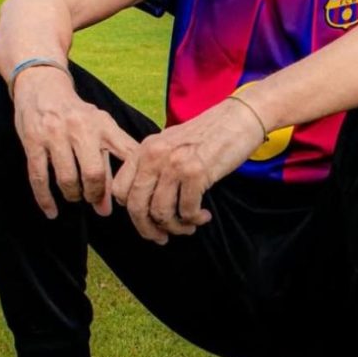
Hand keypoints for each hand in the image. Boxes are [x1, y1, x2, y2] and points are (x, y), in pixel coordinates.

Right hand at [12, 66, 138, 218]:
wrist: (43, 87)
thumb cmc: (77, 116)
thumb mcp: (99, 130)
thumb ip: (107, 167)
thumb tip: (106, 210)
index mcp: (104, 124)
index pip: (127, 155)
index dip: (129, 182)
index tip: (126, 197)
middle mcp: (81, 128)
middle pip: (94, 173)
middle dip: (94, 194)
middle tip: (92, 198)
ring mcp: (55, 134)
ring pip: (66, 178)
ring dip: (72, 195)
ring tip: (74, 195)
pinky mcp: (33, 141)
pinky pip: (38, 178)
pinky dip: (45, 199)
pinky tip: (52, 211)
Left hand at [112, 97, 266, 243]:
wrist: (237, 119)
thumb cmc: (206, 135)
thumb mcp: (170, 143)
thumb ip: (152, 166)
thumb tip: (143, 203)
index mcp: (144, 149)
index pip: (119, 190)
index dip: (132, 211)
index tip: (147, 220)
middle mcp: (154, 156)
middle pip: (136, 207)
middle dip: (148, 230)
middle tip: (162, 237)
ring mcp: (174, 164)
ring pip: (161, 213)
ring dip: (175, 227)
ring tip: (189, 226)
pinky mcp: (196, 173)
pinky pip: (186, 211)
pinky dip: (194, 219)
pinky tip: (203, 215)